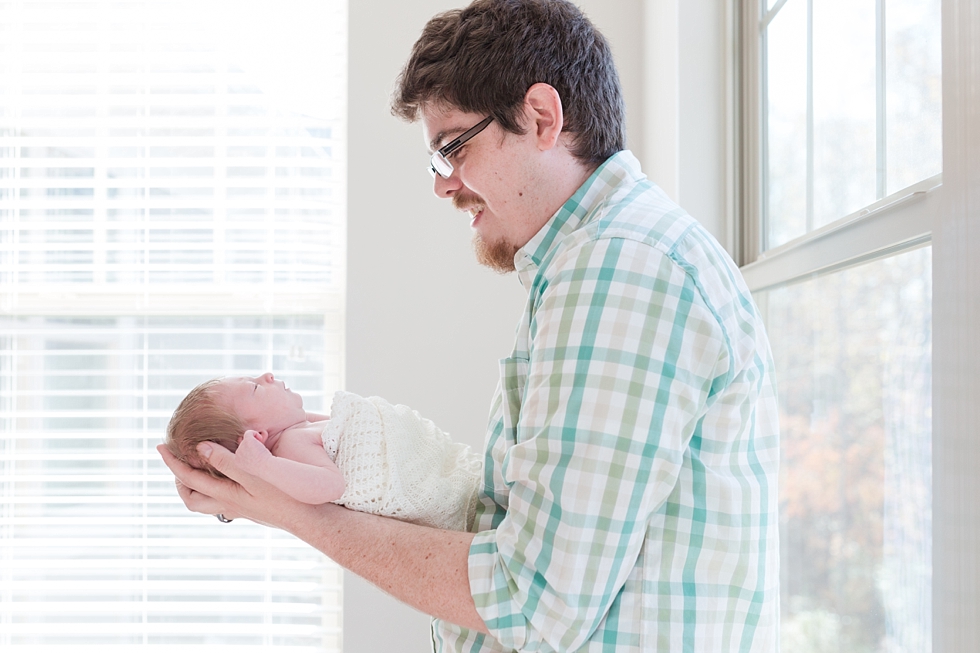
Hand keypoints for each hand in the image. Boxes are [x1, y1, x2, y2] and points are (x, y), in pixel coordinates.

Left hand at [156, 441, 316, 529]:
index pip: (189, 479)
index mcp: (225, 496)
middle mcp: (230, 505)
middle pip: (193, 498)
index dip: (172, 462)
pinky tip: (232, 475)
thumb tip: (201, 448)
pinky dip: (220, 486)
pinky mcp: (255, 508)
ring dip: (199, 486)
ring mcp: (242, 509)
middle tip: (178, 462)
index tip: (160, 446)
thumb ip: (228, 461)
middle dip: (180, 481)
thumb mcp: (255, 475)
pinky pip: (226, 499)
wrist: (311, 519)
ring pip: (209, 501)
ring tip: (201, 467)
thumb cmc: (285, 496)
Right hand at [235, 429, 272, 474]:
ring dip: (256, 440)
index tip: (258, 456)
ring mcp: (241, 447)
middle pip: (245, 444)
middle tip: (261, 451)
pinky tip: (261, 439)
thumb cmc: (264, 467)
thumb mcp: (254, 463)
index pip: (243, 451)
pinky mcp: (247, 441)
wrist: (267, 467)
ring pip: (247, 438)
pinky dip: (255, 434)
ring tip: (262, 447)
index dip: (251, 451)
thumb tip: (246, 442)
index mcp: (238, 461)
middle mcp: (237, 454)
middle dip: (254, 445)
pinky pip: (249, 432)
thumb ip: (249, 455)